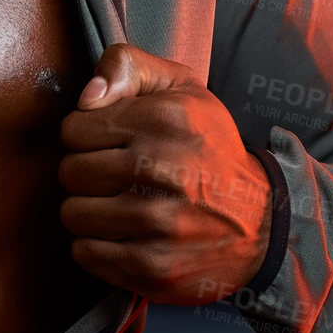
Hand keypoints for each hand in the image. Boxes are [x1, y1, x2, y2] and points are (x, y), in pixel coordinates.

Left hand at [59, 44, 270, 305]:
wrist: (263, 223)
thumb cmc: (209, 151)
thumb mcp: (182, 88)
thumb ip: (127, 66)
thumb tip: (87, 97)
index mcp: (166, 120)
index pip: (74, 129)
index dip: (85, 136)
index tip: (109, 143)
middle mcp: (164, 169)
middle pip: (70, 172)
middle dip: (84, 173)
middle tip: (113, 177)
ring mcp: (159, 223)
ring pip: (73, 214)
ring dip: (89, 211)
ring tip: (118, 205)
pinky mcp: (153, 266)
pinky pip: (85, 253)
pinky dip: (96, 246)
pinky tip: (124, 234)